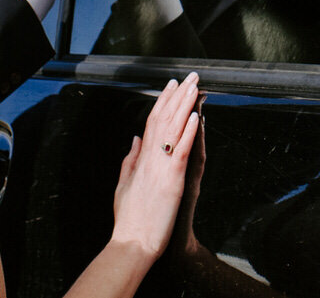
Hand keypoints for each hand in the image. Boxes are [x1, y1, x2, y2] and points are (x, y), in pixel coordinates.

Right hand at [110, 73, 200, 260]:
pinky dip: (189, 131)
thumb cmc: (130, 219)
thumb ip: (130, 159)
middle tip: (190, 77)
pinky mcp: (173, 179)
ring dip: (186, 106)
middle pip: (165, 119)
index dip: (163, 102)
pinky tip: (196, 116)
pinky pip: (182, 150)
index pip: (152, 122)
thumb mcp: (124, 184)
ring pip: (174, 129)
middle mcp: (150, 158)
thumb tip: (135, 139)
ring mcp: (161, 167)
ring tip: (196, 87)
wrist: (133, 242)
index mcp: (140, 158)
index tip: (171, 86)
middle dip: (178, 96)